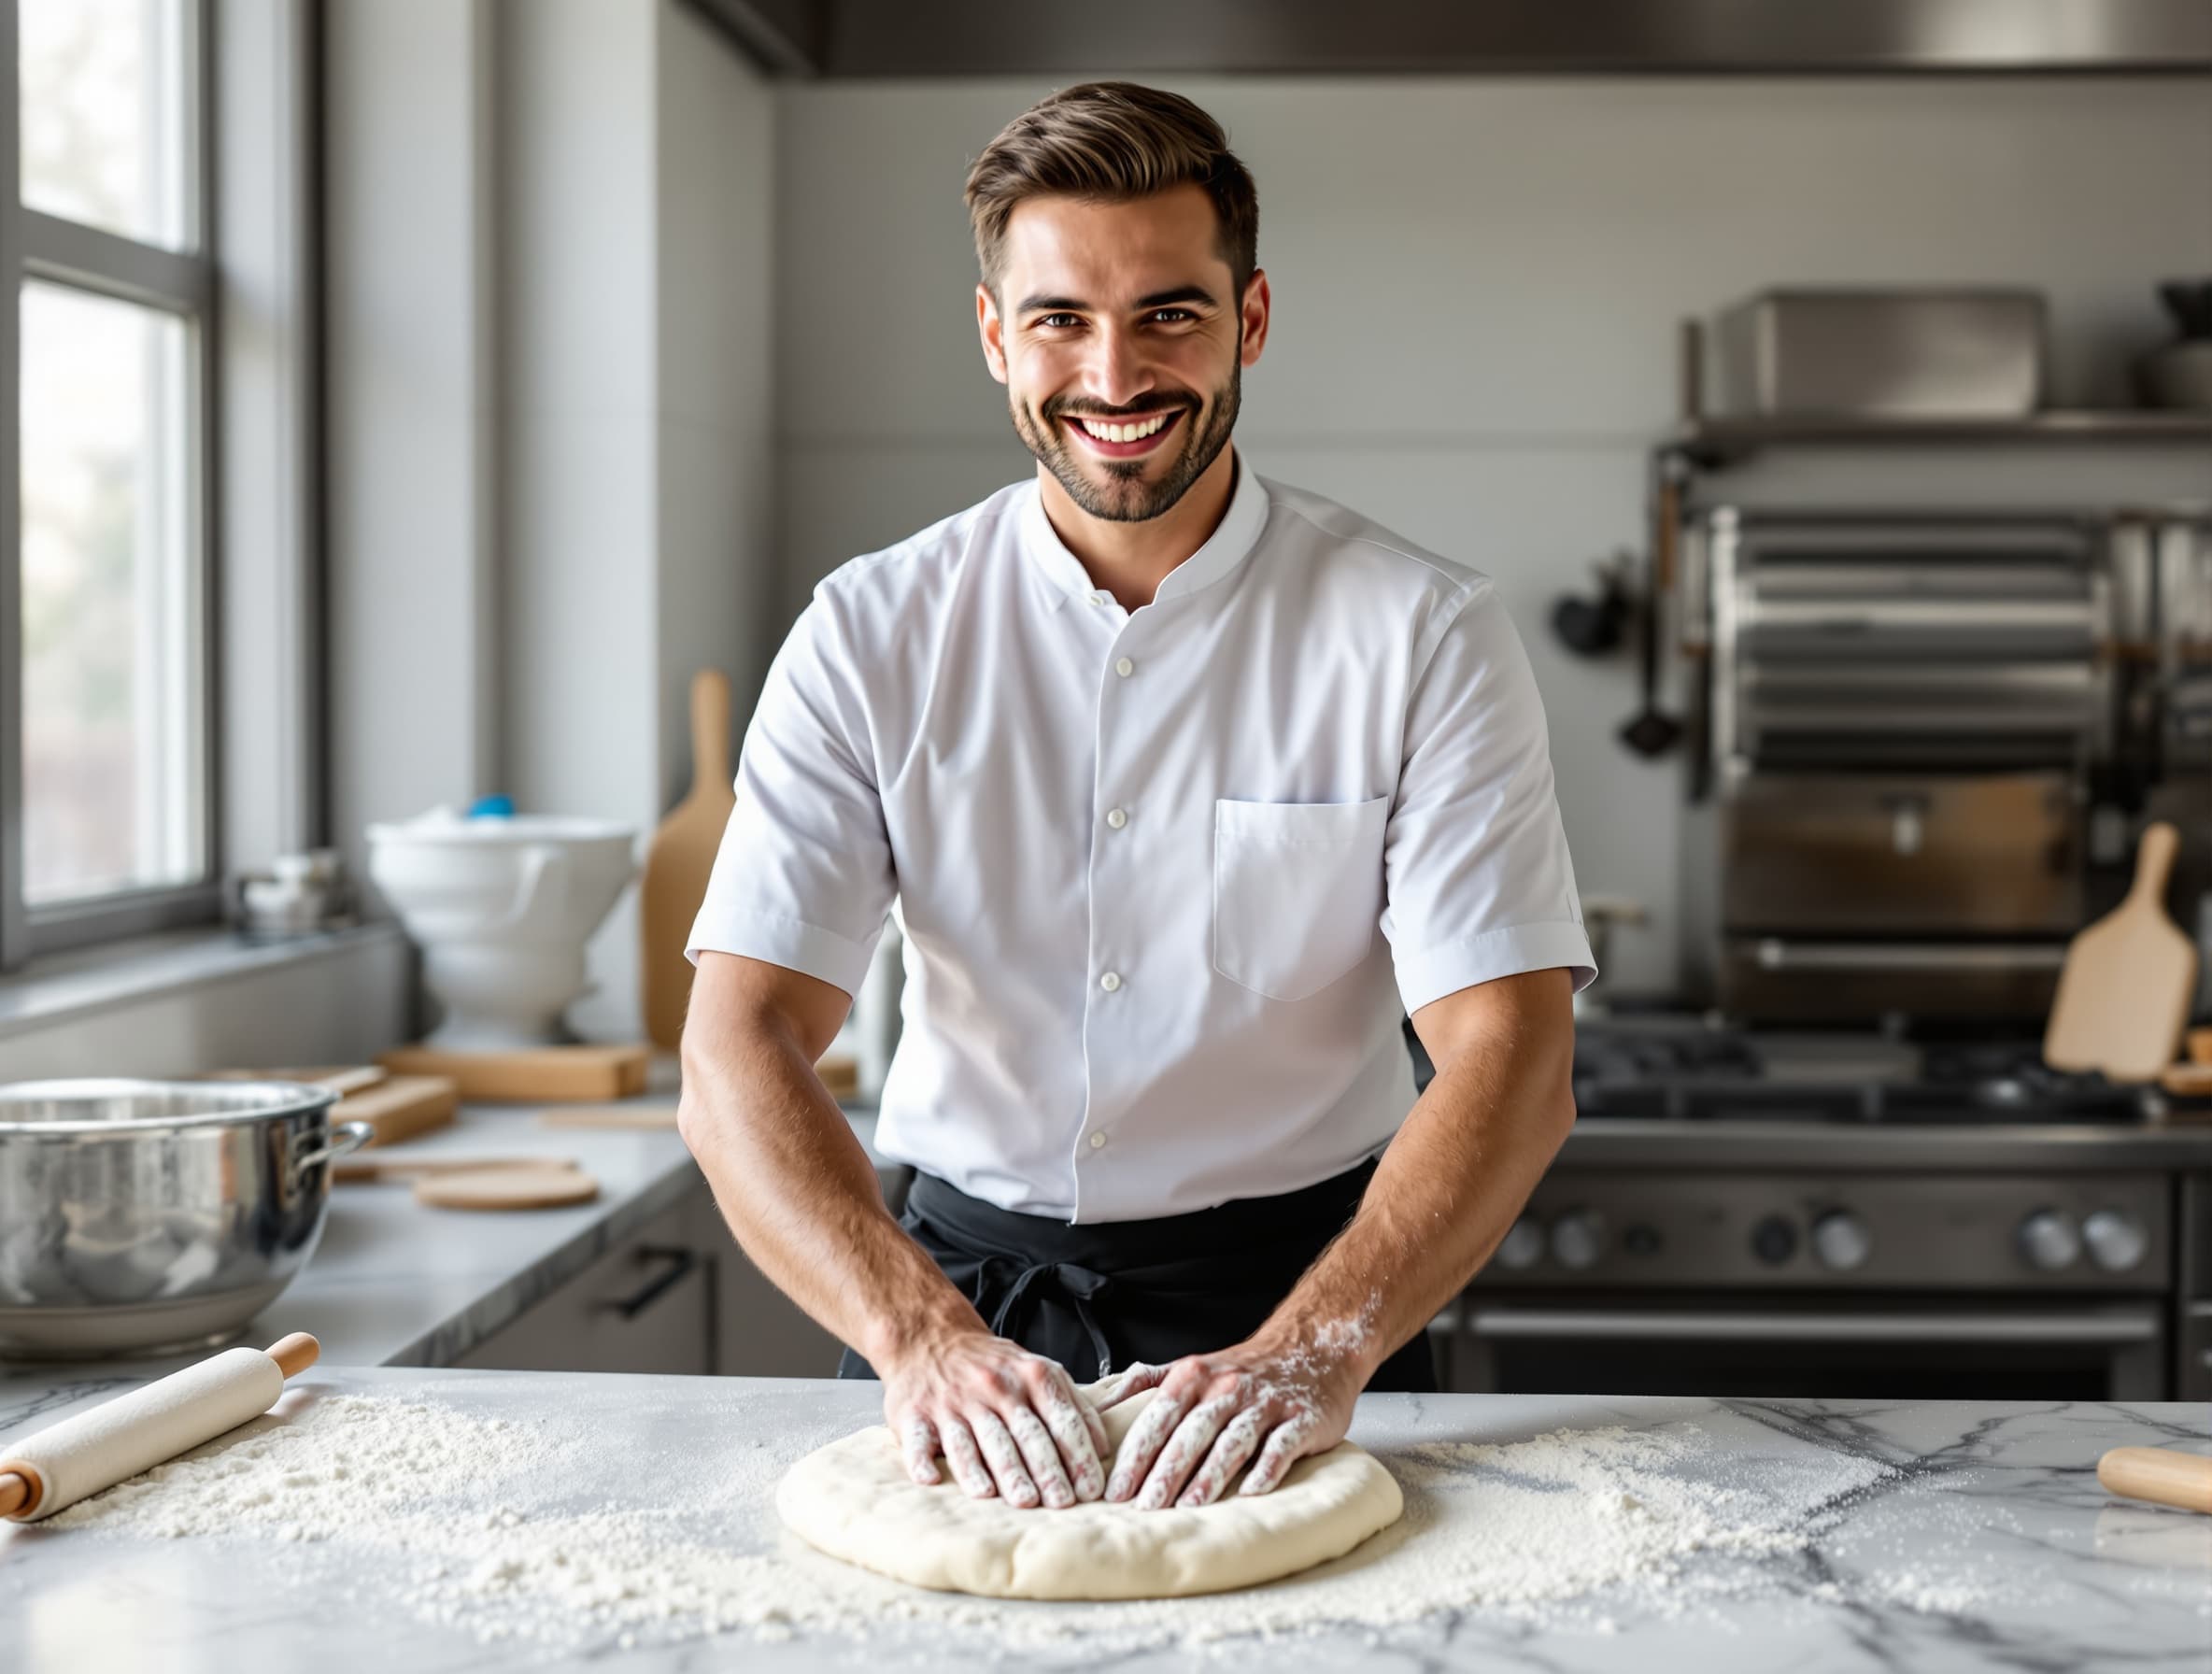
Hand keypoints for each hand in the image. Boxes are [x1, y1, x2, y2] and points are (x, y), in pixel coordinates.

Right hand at [878, 1328, 1109, 1509]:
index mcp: (1028, 1375)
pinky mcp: (915, 1414)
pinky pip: (919, 1440)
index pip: (1060, 1419)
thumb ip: (1072, 1404)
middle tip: (1061, 1503)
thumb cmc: (991, 1365)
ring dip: (1000, 1471)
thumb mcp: (1038, 1368)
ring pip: (979, 1441)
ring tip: (1020, 1500)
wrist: (930, 1337)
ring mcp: (952, 1402)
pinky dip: (924, 1460)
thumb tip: (1102, 1448)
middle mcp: (992, 1387)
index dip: (1078, 1455)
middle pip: (1024, 1434)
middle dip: (1046, 1470)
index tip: (1091, 1489)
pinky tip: (933, 1480)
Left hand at [1096, 1333, 1366, 1509]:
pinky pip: (1281, 1446)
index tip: (1115, 1490)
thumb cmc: (1242, 1369)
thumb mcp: (1192, 1366)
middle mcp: (1228, 1387)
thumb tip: (1097, 1401)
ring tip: (1188, 1507)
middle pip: (1191, 1433)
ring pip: (1232, 1441)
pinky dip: (1266, 1469)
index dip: (1136, 1455)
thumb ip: (1146, 1382)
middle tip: (1144, 1508)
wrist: (1313, 1348)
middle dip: (1165, 1472)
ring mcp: (1266, 1403)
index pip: (1158, 1418)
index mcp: (1195, 1376)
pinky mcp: (1302, 1419)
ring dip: (1209, 1475)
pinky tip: (1251, 1493)